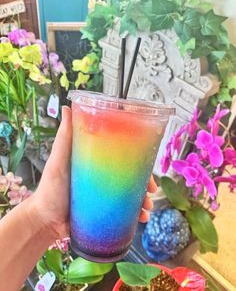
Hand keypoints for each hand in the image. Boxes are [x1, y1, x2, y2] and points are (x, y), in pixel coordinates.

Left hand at [31, 106, 156, 238]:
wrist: (44, 222)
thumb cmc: (49, 189)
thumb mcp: (58, 161)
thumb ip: (64, 138)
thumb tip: (67, 108)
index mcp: (96, 164)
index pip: (122, 158)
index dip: (138, 161)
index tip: (147, 165)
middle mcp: (102, 178)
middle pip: (131, 177)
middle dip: (145, 183)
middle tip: (151, 191)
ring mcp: (104, 196)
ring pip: (130, 196)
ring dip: (144, 201)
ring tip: (147, 208)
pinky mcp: (104, 212)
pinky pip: (124, 213)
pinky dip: (135, 215)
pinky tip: (141, 218)